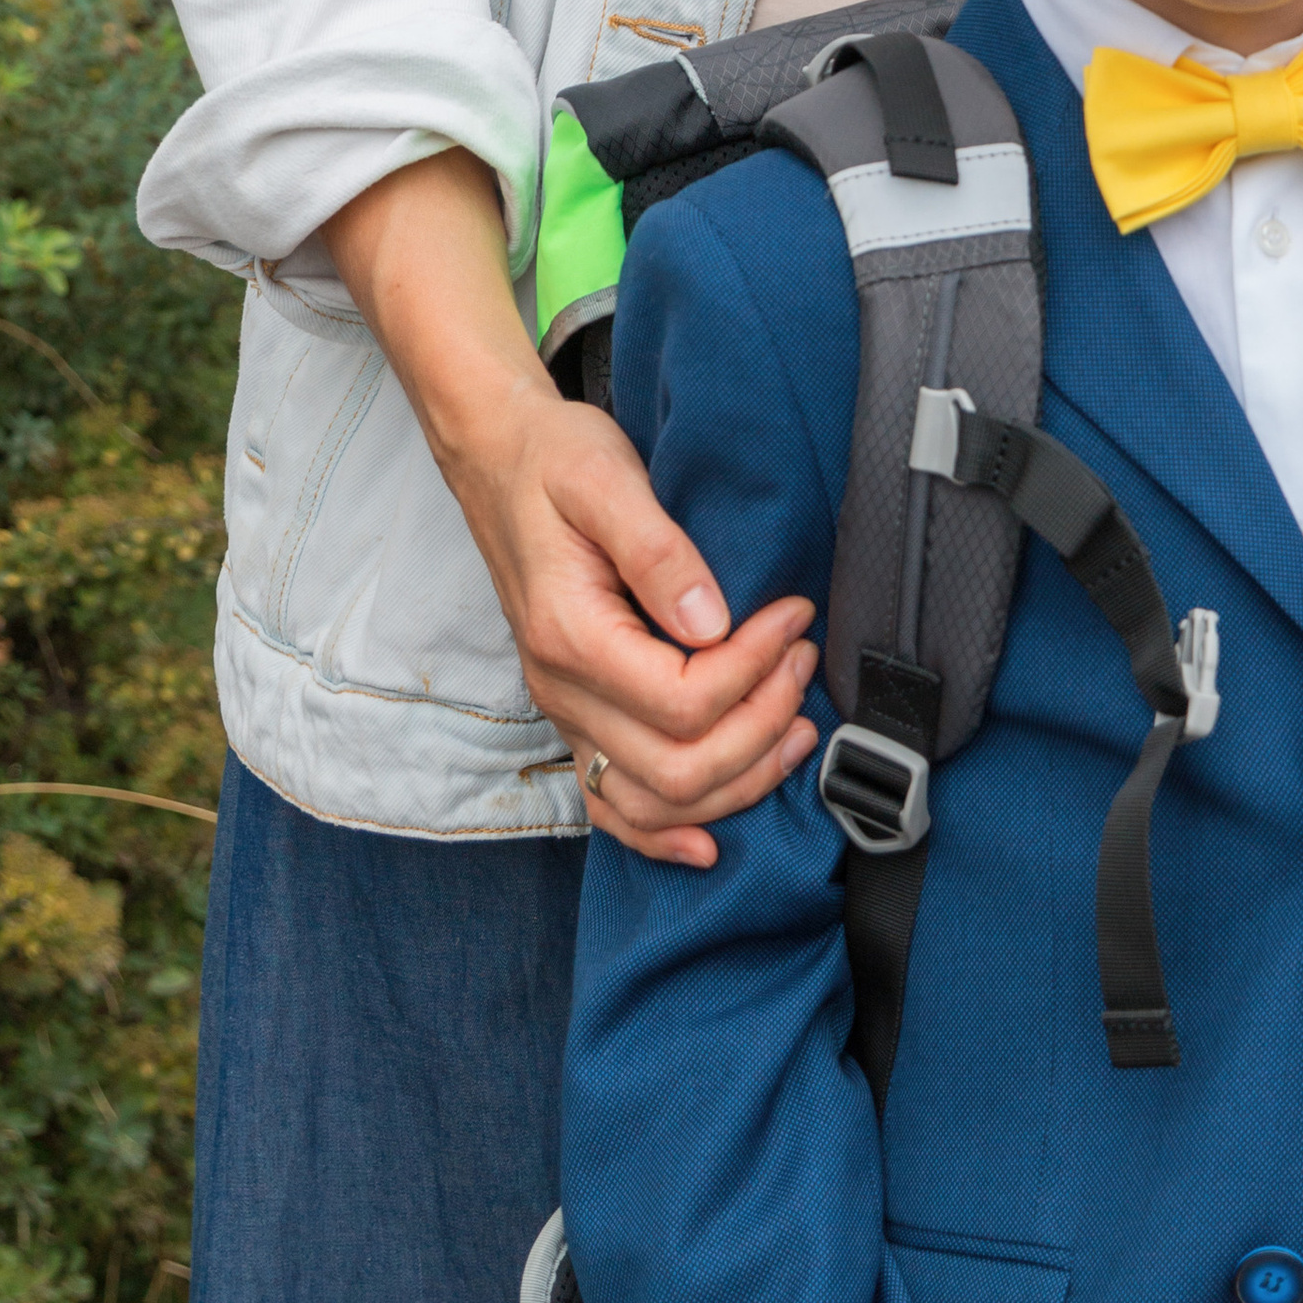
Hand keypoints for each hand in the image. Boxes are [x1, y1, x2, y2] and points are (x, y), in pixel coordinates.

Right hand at [451, 384, 819, 866]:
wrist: (499, 461)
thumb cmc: (554, 461)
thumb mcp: (604, 478)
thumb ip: (659, 552)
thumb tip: (714, 622)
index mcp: (569, 635)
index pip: (683, 699)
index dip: (754, 670)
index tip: (794, 616)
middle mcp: (562, 690)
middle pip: (678, 767)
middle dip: (762, 725)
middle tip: (802, 659)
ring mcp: (566, 713)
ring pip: (656, 803)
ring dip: (738, 779)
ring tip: (795, 722)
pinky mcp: (576, 718)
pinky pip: (611, 808)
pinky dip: (664, 836)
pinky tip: (710, 841)